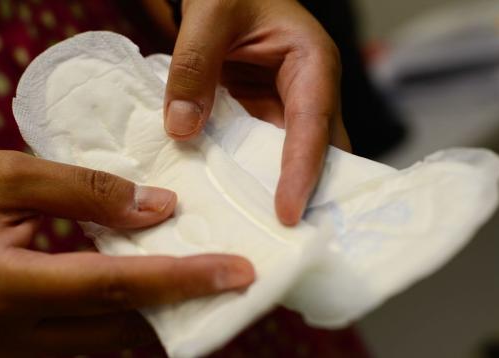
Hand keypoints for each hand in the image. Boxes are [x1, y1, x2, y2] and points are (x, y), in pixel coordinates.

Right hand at [0, 151, 253, 356]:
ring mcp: (15, 347)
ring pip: (109, 339)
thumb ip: (88, 191)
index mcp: (9, 287)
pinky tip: (151, 288)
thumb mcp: (11, 175)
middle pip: (122, 324)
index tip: (237, 272)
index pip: (116, 286)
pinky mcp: (18, 343)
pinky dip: (126, 314)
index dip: (182, 279)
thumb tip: (159, 209)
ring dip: (159, 313)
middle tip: (234, 280)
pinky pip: (88, 336)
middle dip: (184, 304)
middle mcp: (15, 333)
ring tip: (203, 283)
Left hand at [163, 0, 351, 225]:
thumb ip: (194, 64)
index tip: (288, 213)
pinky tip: (232, 205)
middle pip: (316, 152)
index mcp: (311, 62)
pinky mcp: (263, 118)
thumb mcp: (210, 13)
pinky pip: (261, 154)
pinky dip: (250, 179)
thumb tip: (182, 128)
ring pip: (290, 160)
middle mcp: (308, 91)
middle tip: (290, 242)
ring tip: (262, 236)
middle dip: (306, 195)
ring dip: (276, 194)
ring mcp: (286, 108)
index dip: (303, 170)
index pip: (313, 123)